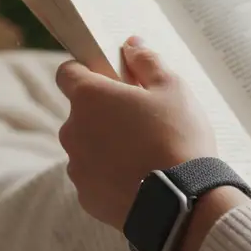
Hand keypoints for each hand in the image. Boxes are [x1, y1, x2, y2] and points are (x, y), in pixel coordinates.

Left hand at [55, 36, 216, 228]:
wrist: (184, 205)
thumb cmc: (179, 138)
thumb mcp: (173, 89)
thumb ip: (148, 62)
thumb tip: (131, 45)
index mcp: (89, 98)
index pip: (67, 73)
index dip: (87, 72)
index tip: (110, 79)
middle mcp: (73, 130)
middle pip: (81, 113)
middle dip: (105, 113)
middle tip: (142, 120)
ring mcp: (77, 166)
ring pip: (88, 147)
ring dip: (107, 145)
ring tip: (145, 154)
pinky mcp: (86, 197)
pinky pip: (95, 178)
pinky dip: (111, 176)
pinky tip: (141, 179)